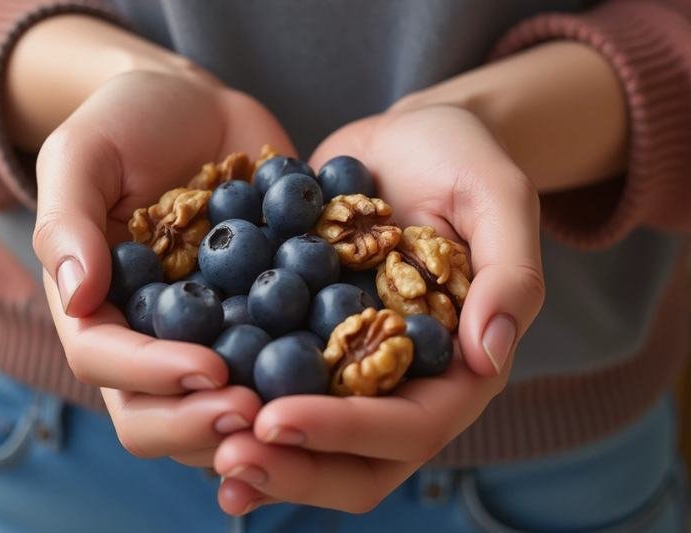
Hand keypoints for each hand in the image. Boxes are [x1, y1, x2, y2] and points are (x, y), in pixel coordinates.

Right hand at [34, 69, 293, 465]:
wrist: (199, 109)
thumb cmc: (128, 123)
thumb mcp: (84, 155)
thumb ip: (68, 222)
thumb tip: (77, 299)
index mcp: (97, 308)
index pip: (105, 362)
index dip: (152, 375)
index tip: (208, 367)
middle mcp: (149, 337)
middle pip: (154, 414)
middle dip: (199, 422)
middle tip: (254, 412)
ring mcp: (208, 335)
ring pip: (216, 409)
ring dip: (254, 421)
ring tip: (301, 410)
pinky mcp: (260, 321)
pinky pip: (277, 364)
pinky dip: (303, 380)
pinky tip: (340, 378)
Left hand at [213, 105, 544, 512]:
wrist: (405, 140)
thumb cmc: (462, 162)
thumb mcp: (499, 200)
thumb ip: (510, 275)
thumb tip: (489, 357)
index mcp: (455, 368)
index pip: (411, 428)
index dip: (347, 433)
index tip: (278, 419)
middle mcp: (400, 383)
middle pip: (355, 462)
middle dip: (293, 467)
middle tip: (227, 456)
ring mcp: (347, 367)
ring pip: (307, 442)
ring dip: (254, 452)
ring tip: (196, 444)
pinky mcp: (305, 338)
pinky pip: (269, 385)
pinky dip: (231, 401)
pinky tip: (180, 399)